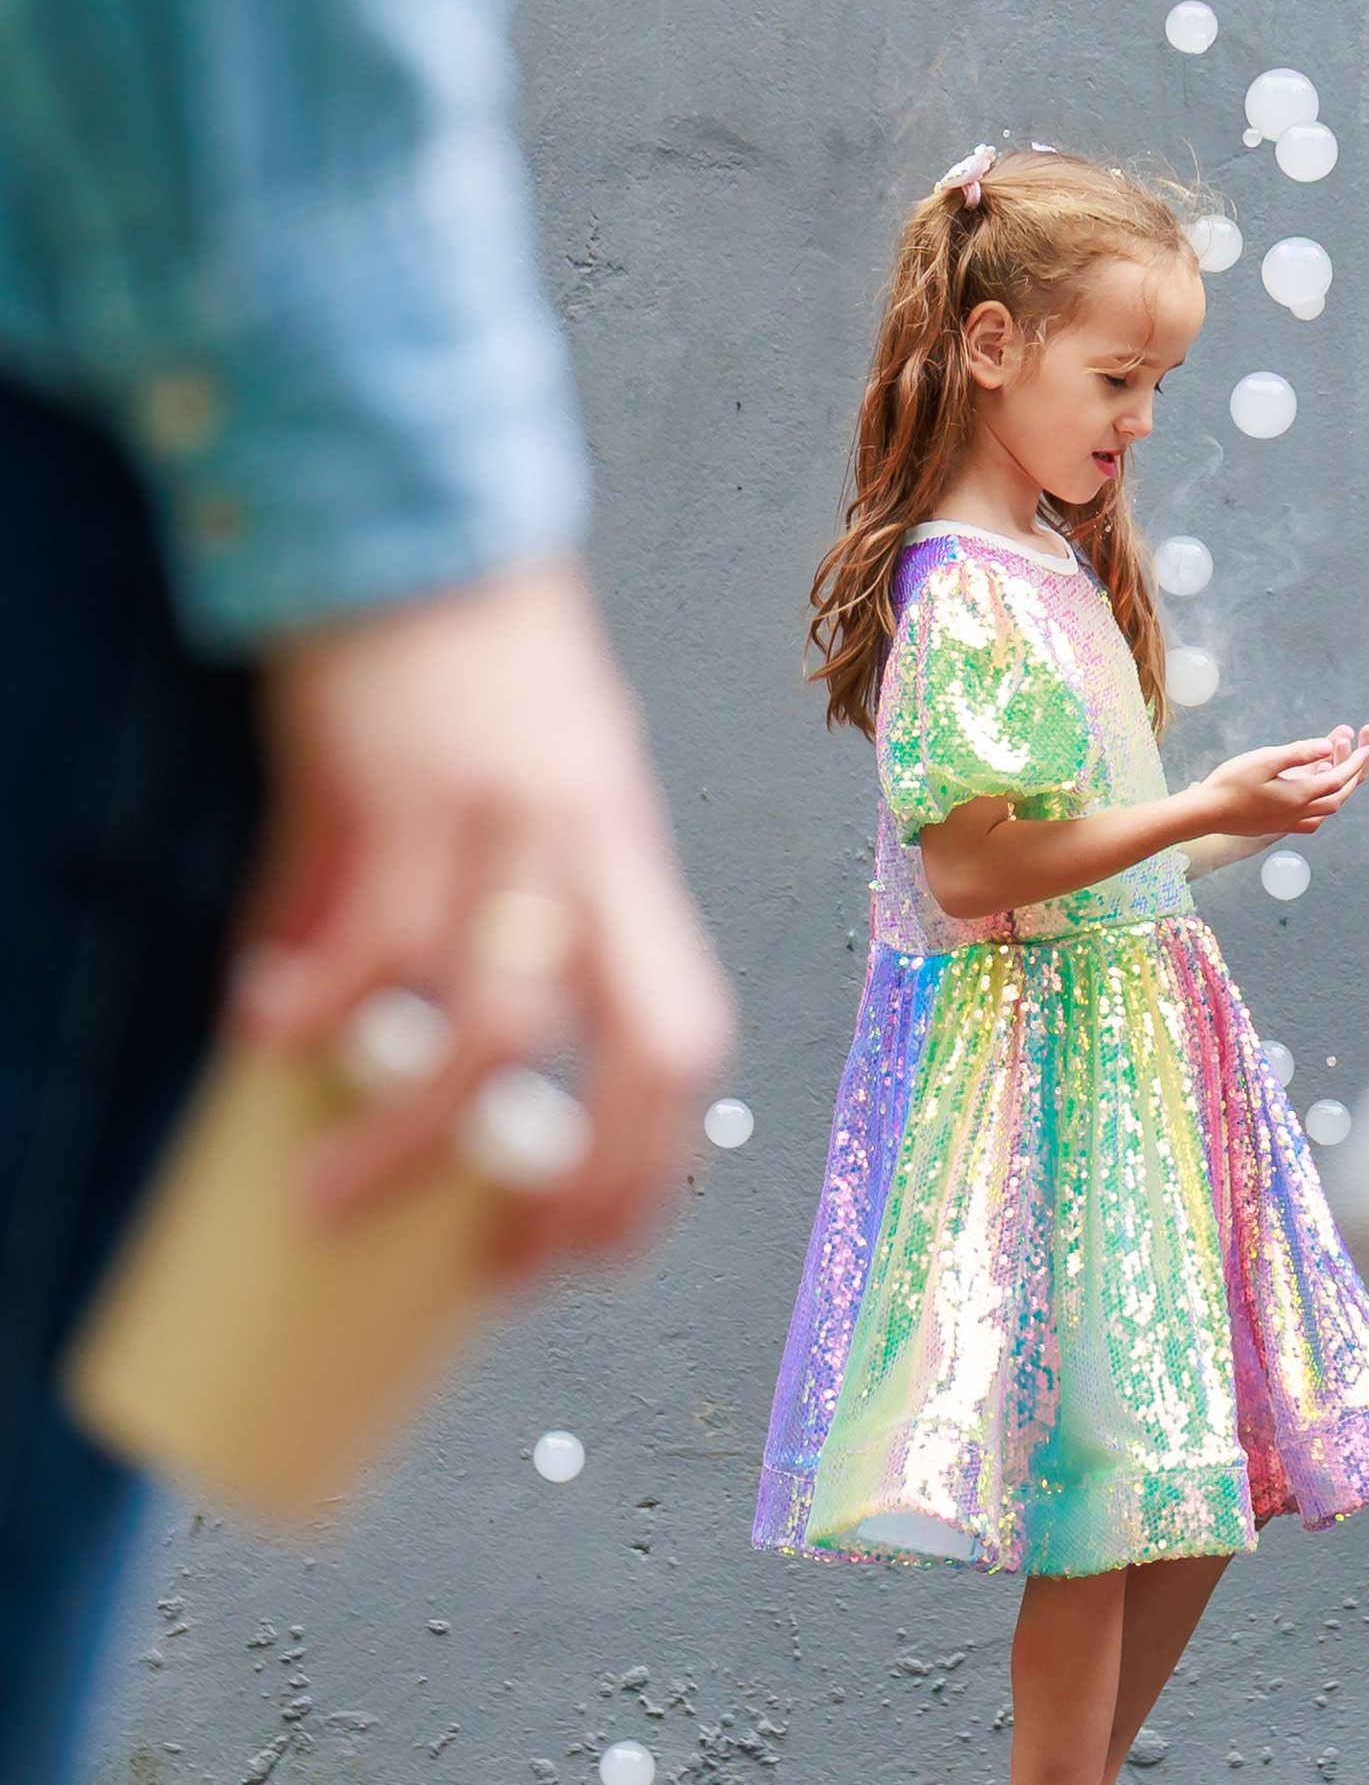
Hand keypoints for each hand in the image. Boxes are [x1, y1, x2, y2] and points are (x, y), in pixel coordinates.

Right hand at [235, 559, 734, 1274]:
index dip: (654, 1161)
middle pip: (634, 1049)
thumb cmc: (471, 666)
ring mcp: (501, 820)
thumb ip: (498, 911)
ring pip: (490, 1022)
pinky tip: (264, 1037)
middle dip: (581, 1182)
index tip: (590, 1249)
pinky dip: (313, 1006)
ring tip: (328, 1198)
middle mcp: (588, 848)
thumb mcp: (528, 790)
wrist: (411, 516)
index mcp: (626, 858)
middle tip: (494, 1268)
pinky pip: (365, 934)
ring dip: (410, 1133)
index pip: (688, 1035)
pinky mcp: (398, 784)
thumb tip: (399, 1049)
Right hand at [1186, 725, 1368, 843]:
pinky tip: (1313, 790)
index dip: (1354, 762)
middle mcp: (1299, 814)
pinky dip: (1320, 802)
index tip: (1366, 745)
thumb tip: (1328, 747)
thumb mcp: (1264, 760)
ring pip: (1326, 807)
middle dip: (1353, 772)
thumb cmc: (1230, 784)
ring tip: (1334, 762)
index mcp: (1299, 797)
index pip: (1338, 779)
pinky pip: (1311, 817)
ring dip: (1337, 786)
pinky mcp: (1277, 826)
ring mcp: (1289, 823)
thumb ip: (1298, 753)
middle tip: (1358, 750)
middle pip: (1339, 795)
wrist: (1205, 814)